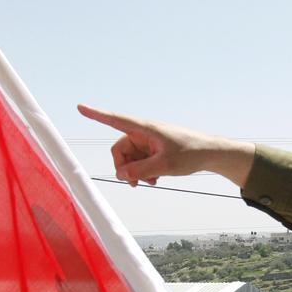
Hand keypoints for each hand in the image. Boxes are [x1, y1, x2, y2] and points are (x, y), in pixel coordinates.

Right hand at [76, 105, 254, 186]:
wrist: (211, 154)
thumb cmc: (191, 153)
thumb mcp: (165, 165)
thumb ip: (141, 171)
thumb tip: (121, 175)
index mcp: (145, 128)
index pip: (116, 120)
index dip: (97, 115)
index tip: (80, 107)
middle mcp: (143, 133)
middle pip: (120, 150)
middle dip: (124, 168)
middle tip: (134, 184)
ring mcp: (149, 142)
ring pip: (130, 159)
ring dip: (136, 172)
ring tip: (151, 182)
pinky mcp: (154, 150)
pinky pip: (140, 162)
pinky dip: (143, 172)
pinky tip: (155, 180)